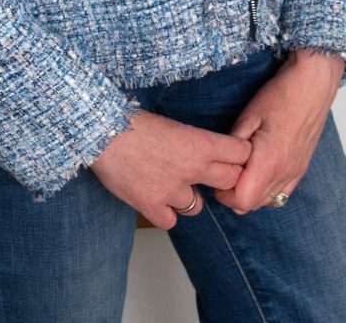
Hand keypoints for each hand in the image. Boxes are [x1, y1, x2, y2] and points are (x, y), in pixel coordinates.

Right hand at [89, 109, 252, 229]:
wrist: (103, 134)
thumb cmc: (135, 124)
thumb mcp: (174, 125)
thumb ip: (195, 143)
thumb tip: (206, 154)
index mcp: (201, 144)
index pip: (242, 154)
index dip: (238, 155)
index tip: (232, 156)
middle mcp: (193, 169)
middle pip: (230, 181)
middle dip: (222, 178)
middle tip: (209, 175)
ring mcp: (172, 190)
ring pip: (198, 206)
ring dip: (189, 198)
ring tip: (172, 185)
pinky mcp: (151, 205)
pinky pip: (170, 221)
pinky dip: (165, 213)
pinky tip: (156, 200)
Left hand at [220, 48, 344, 214]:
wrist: (313, 84)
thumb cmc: (280, 96)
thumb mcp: (248, 117)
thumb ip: (233, 146)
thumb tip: (221, 163)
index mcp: (269, 162)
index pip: (242, 201)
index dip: (225, 194)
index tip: (220, 176)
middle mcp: (284, 173)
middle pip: (253, 206)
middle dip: (235, 194)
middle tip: (229, 170)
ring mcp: (295, 172)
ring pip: (267, 202)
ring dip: (251, 192)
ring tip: (244, 169)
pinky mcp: (301, 168)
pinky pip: (281, 193)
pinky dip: (267, 190)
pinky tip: (261, 170)